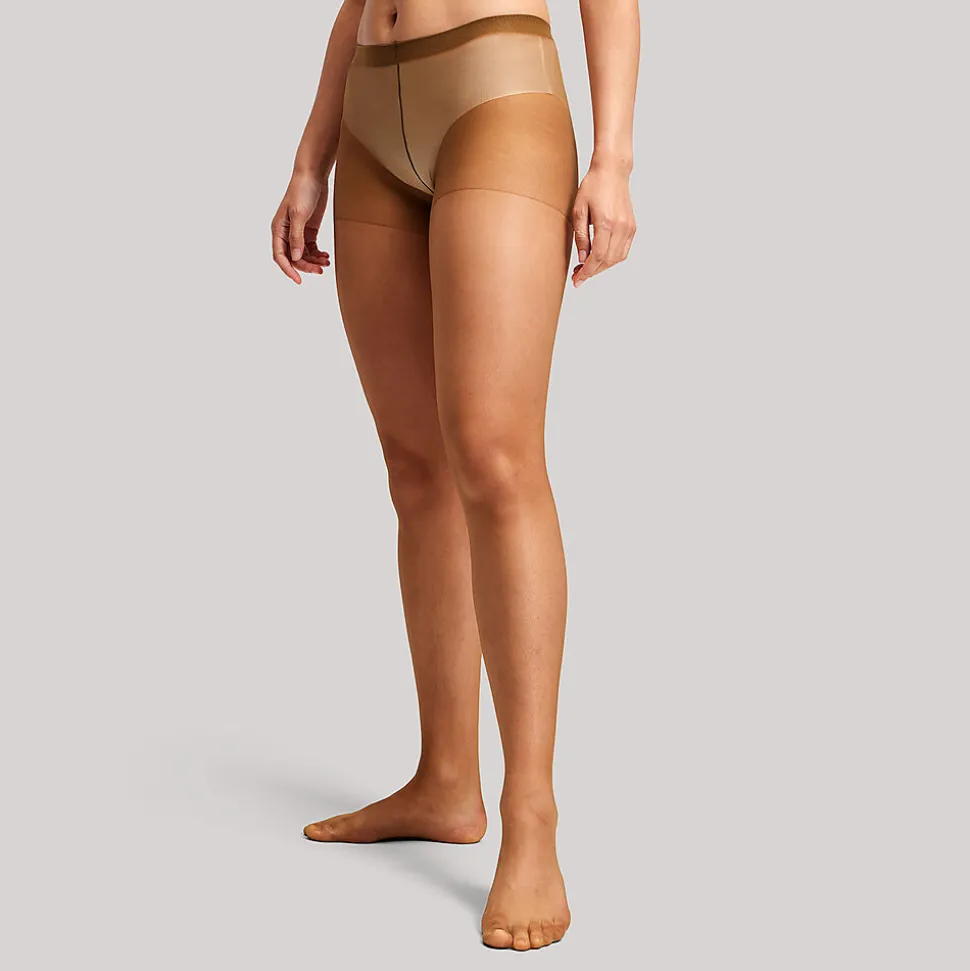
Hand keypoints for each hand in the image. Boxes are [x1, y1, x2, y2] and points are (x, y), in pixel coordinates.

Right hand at [271, 172, 331, 283]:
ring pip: (303, 255)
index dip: (288, 270)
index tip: (299, 280)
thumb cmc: (301, 191)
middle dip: (306, 266)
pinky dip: (318, 254)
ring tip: (325, 263)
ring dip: (313, 261)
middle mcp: (286, 233)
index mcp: (278, 229)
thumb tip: (296, 257)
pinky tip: (325, 256)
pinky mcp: (309, 230)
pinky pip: (311, 248)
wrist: (313, 176)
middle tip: (320, 270)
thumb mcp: (299, 215)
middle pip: (294, 258)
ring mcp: (298, 232)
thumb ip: (297, 237)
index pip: (280, 256)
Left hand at [570, 160, 636, 286]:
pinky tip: (600, 259)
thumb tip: (582, 258)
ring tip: (587, 268)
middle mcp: (620, 227)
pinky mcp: (632, 226)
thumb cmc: (593, 186)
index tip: (577, 280)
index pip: (597, 256)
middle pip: (607, 260)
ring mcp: (629, 227)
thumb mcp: (579, 210)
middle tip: (578, 276)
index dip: (587, 271)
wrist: (612, 171)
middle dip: (592, 272)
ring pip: (616, 258)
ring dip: (602, 267)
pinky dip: (612, 259)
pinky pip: (623, 250)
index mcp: (606, 223)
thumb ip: (580, 236)